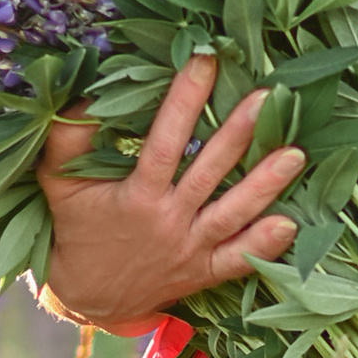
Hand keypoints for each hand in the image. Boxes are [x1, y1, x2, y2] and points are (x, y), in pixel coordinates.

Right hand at [38, 50, 304, 333]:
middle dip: (239, 134)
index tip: (205, 60)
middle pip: (210, 173)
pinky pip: (238, 261)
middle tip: (269, 98)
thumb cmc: (77, 231)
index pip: (165, 142)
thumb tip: (86, 96)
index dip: (184, 100)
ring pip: (234, 214)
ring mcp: (190, 249)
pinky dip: (265, 245)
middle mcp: (169, 221)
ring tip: (296, 154)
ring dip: (266, 185)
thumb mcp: (60, 183)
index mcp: (138, 196)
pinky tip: (291, 224)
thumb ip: (67, 140)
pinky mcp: (203, 272)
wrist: (89, 297)